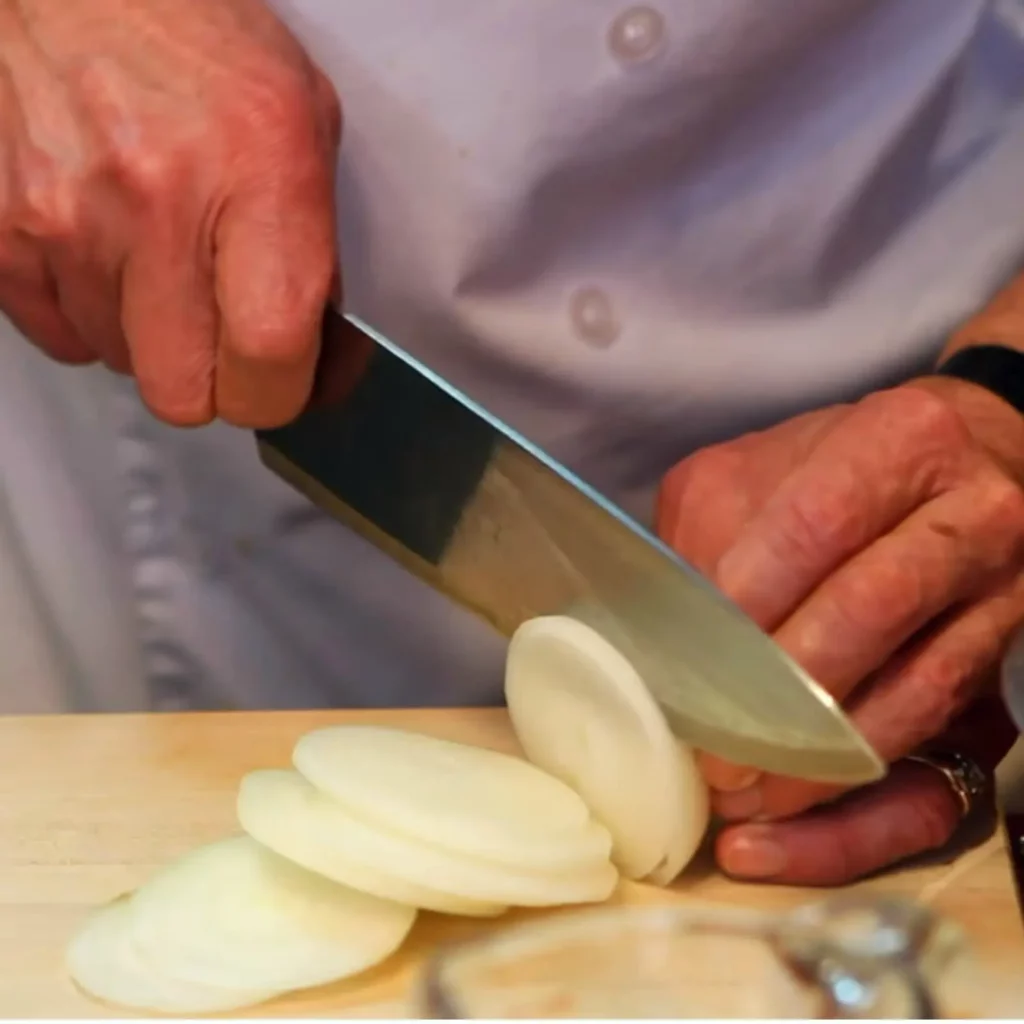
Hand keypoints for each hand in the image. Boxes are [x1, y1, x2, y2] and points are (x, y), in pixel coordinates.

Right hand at [0, 0, 340, 426]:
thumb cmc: (199, 40)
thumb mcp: (303, 125)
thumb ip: (317, 251)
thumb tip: (323, 360)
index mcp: (258, 174)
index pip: (269, 358)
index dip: (281, 391)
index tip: (284, 378)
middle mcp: (156, 202)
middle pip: (184, 395)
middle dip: (213, 380)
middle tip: (221, 333)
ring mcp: (65, 220)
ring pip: (122, 364)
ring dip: (151, 336)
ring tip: (159, 258)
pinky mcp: (2, 232)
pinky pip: (60, 336)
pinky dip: (91, 312)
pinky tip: (109, 253)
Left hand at [657, 378, 1023, 882]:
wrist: (972, 464)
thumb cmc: (846, 466)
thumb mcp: (765, 465)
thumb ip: (712, 528)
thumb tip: (664, 626)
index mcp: (903, 440)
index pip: (817, 523)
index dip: (754, 596)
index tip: (696, 660)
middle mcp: (972, 517)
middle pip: (871, 612)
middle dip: (784, 694)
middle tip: (712, 755)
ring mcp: (1004, 596)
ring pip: (917, 694)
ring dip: (823, 764)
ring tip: (745, 799)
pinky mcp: (1009, 668)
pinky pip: (946, 745)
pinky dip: (866, 796)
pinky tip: (799, 817)